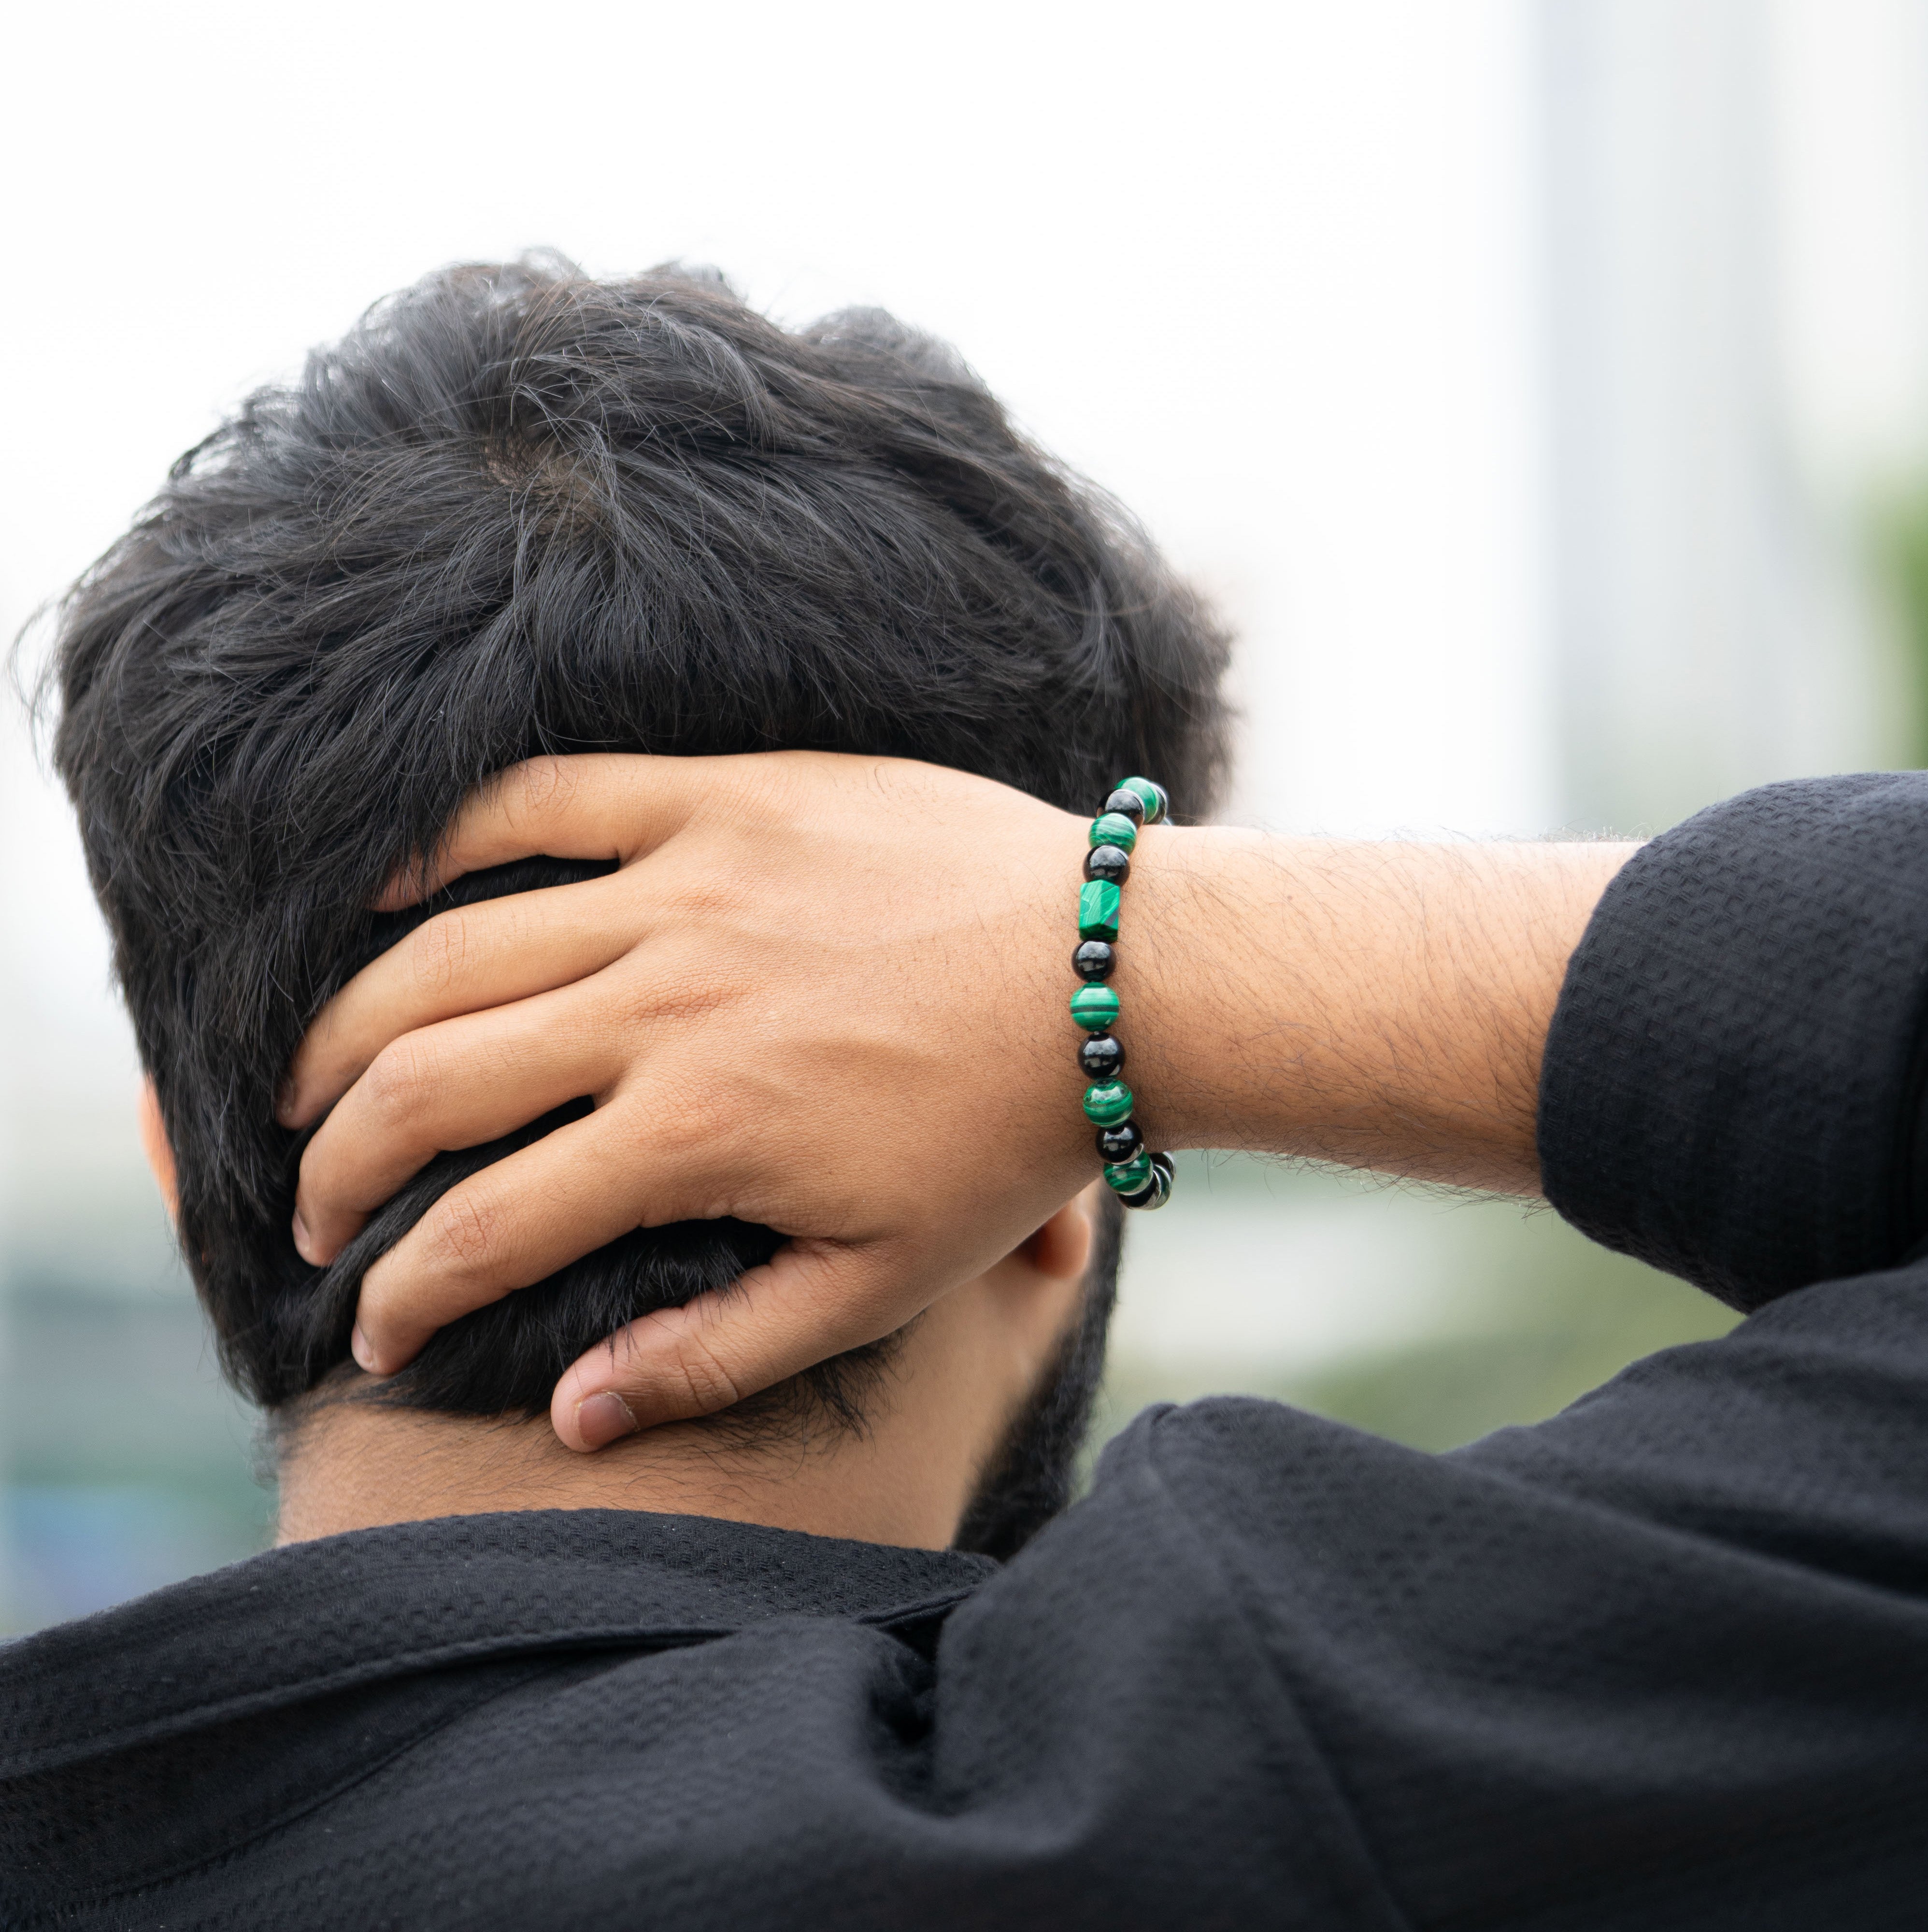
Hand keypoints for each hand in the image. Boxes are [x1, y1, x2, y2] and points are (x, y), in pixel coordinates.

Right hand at [281, 752, 1099, 1446]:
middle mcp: (661, 1007)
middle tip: (315, 1203)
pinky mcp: (725, 802)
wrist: (1115, 975)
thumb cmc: (1007, 1140)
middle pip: (429, 1081)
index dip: (403, 1291)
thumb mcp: (878, 1283)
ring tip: (307, 1075)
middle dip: (340, 1160)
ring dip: (353, 1023)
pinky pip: (548, 798)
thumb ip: (715, 1355)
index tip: (369, 1325)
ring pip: (455, 951)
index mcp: (693, 1135)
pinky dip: (449, 838)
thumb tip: (571, 1412)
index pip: (484, 1227)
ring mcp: (686, 889)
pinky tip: (390, 888)